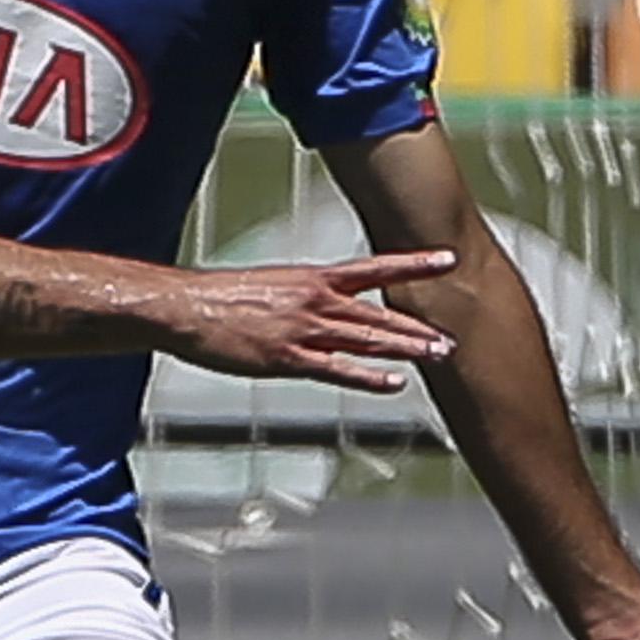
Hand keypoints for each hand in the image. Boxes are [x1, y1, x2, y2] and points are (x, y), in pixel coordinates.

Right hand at [162, 249, 459, 393]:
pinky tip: (393, 382)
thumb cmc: (223, 299)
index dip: (414, 263)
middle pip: (379, 312)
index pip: (375, 267)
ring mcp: (304, 329)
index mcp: (313, 278)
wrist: (188, 308)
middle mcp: (316, 300)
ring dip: (406, 348)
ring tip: (438, 355)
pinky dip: (368, 377)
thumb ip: (306, 297)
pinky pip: (337, 369)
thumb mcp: (274, 285)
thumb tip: (325, 304)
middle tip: (451, 337)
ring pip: (367, 338)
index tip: (447, 258)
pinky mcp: (288, 358)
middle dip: (418, 326)